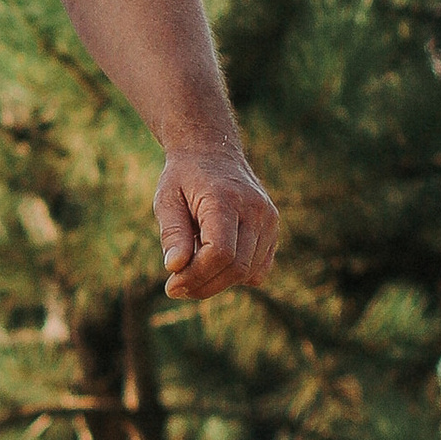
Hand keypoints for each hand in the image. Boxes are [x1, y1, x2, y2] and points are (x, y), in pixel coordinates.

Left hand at [155, 147, 278, 302]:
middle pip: (236, 267)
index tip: (171, 286)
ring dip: (218, 282)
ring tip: (191, 271)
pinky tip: (213, 263)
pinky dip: (235, 275)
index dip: (196, 276)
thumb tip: (175, 268)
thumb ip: (172, 233)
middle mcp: (255, 210)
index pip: (220, 253)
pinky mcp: (273, 229)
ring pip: (249, 272)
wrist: (213, 152)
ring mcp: (269, 219)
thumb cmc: (184, 178)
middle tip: (176, 287)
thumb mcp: (167, 199)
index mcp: (226, 199)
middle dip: (204, 285)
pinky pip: (258, 268)